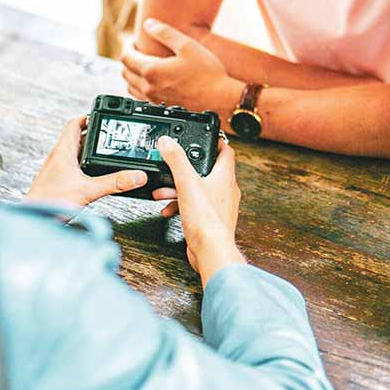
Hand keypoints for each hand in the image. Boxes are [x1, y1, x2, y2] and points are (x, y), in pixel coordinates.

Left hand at [24, 116, 148, 208]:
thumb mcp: (88, 191)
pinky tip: (94, 177)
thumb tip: (136, 175)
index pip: (75, 123)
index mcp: (63, 151)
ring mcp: (56, 170)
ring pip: (76, 153)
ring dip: (90, 151)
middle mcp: (58, 158)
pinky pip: (73, 167)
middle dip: (95, 135)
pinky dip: (85, 167)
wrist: (33, 222)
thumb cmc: (48, 203)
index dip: (89, 117)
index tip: (103, 116)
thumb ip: (114, 183)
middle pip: (77, 137)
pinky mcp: (57, 182)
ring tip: (106, 155)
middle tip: (110, 136)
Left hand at [121, 18, 238, 113]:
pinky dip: (139, 85)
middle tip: (138, 50)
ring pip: (130, 85)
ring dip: (132, 73)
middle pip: (125, 71)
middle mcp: (149, 87)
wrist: (219, 100)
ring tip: (143, 64)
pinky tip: (151, 80)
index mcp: (152, 70)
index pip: (126, 56)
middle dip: (128, 58)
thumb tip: (148, 24)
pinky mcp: (161, 107)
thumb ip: (165, 33)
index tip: (134, 40)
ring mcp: (154, 99)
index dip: (128, 45)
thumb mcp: (187, 46)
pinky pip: (139, 96)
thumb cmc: (207, 74)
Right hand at [155, 134, 245, 286]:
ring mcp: (220, 205)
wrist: (211, 250)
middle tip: (173, 169)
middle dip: (187, 170)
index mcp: (225, 176)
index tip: (203, 138)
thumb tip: (167, 142)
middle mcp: (226, 190)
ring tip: (163, 192)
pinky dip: (181, 205)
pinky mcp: (211, 220)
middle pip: (207, 171)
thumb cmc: (207, 220)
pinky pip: (195, 206)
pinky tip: (169, 210)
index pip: (225, 151)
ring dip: (180, 189)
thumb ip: (176, 160)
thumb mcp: (186, 182)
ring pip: (199, 190)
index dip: (215, 142)